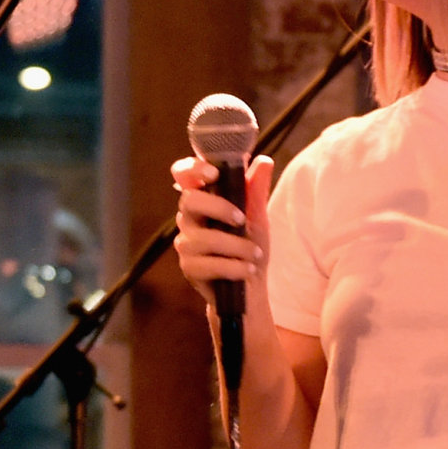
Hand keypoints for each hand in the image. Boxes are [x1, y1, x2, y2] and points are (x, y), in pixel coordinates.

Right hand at [171, 153, 274, 307]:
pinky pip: (208, 264)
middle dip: (218, 207)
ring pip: (202, 238)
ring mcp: (186, 244)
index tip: (214, 174)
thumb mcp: (257, 217)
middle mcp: (189, 219)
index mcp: (204, 200)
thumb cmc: (250, 248)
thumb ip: (255, 191)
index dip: (193, 169)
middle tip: (241, 219)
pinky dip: (233, 267)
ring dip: (235, 246)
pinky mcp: (189, 268)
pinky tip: (247, 270)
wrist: (250, 287)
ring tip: (255, 255)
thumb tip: (263, 161)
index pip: (184, 174)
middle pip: (189, 200)